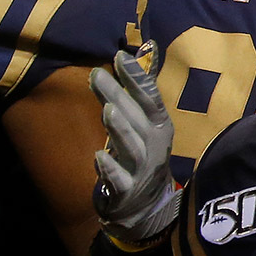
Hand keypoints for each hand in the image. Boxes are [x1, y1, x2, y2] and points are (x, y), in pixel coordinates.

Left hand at [91, 46, 178, 246]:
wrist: (147, 206)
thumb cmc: (142, 153)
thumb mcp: (147, 122)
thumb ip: (141, 89)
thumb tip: (143, 50)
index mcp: (159, 125)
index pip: (149, 97)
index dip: (136, 78)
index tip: (120, 56)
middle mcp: (154, 144)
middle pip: (137, 118)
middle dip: (119, 95)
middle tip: (97, 75)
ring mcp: (141, 169)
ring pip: (131, 146)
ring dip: (120, 128)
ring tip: (107, 110)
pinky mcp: (127, 190)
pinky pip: (118, 179)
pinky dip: (109, 168)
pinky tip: (98, 156)